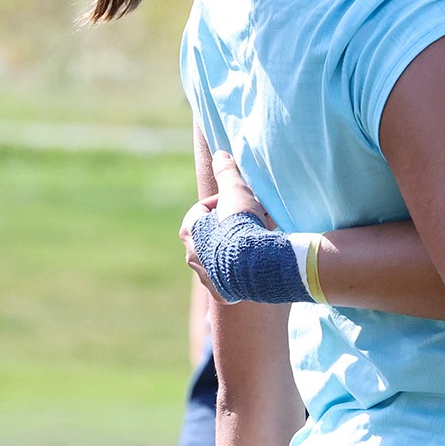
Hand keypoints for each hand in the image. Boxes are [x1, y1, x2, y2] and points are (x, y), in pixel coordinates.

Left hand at [179, 153, 292, 304]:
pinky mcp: (220, 292)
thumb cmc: (242, 224)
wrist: (254, 263)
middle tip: (249, 223)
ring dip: (231, 251)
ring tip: (253, 244)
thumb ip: (226, 171)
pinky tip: (251, 267)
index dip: (221, 203)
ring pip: (216, 260)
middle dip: (226, 229)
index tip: (239, 203)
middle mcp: (192, 254)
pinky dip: (237, 274)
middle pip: (208, 237)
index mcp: (191, 230)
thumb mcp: (236, 189)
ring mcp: (205, 275)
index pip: (201, 211)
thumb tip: (220, 153)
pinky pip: (227, 281)